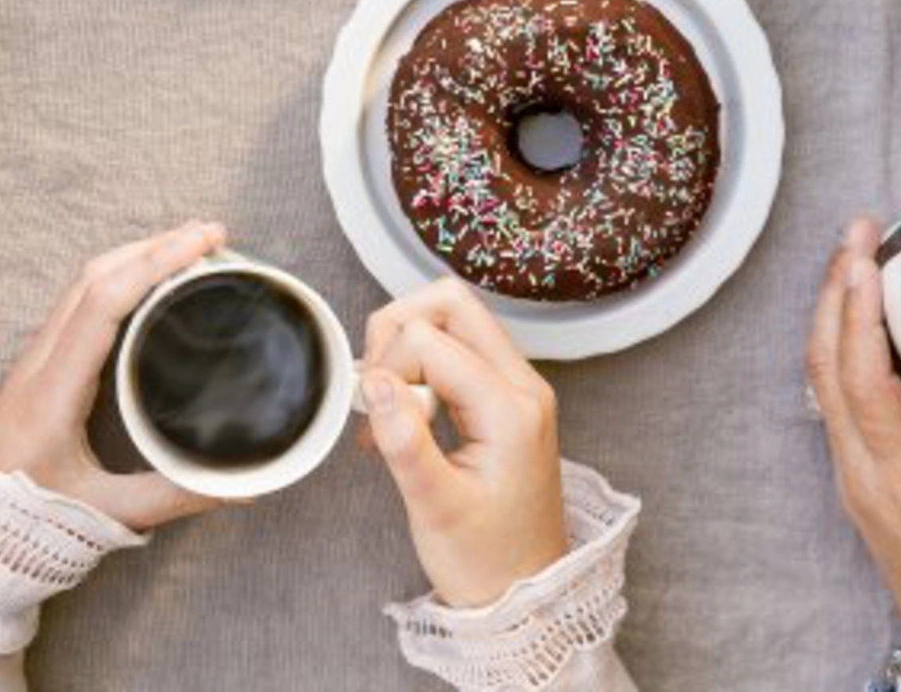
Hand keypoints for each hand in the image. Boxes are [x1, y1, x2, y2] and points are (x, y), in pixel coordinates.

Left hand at [0, 221, 226, 528]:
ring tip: (190, 245)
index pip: (103, 303)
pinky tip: (151, 277)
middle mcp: (41, 361)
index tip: (202, 244)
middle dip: (156, 245)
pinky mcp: (40, 360)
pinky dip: (121, 272)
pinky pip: (80, 296)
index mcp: (55, 392)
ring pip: (85, 279)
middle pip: (95, 276)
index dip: (155, 263)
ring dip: (137, 253)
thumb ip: (174, 497)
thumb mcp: (108, 513)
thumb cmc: (32, 522)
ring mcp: (36, 355)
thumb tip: (242, 485)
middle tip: (213, 236)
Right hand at [360, 278, 567, 608]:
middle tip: (375, 386)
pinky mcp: (505, 398)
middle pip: (451, 303)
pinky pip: (458, 351)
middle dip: (398, 330)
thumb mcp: (436, 508)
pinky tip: (404, 414)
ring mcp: (517, 388)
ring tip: (388, 407)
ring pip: (454, 319)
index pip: (432, 340)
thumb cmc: (487, 562)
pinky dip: (422, 366)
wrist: (528, 598)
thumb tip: (372, 381)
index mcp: (511, 409)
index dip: (388, 365)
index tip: (373, 416)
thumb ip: (404, 440)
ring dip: (409, 347)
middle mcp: (523, 385)